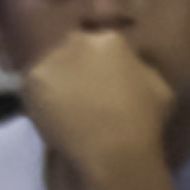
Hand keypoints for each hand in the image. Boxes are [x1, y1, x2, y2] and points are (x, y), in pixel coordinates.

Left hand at [18, 29, 177, 189]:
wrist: (115, 150)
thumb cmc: (144, 121)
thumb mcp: (157, 86)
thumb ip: (139, 69)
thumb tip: (131, 69)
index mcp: (111, 40)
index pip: (97, 45)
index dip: (96, 67)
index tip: (97, 86)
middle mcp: (80, 40)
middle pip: (70, 51)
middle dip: (73, 70)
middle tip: (78, 98)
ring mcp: (54, 59)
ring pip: (49, 69)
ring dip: (54, 86)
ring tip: (61, 113)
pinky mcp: (33, 79)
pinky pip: (32, 88)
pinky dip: (38, 103)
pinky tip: (50, 121)